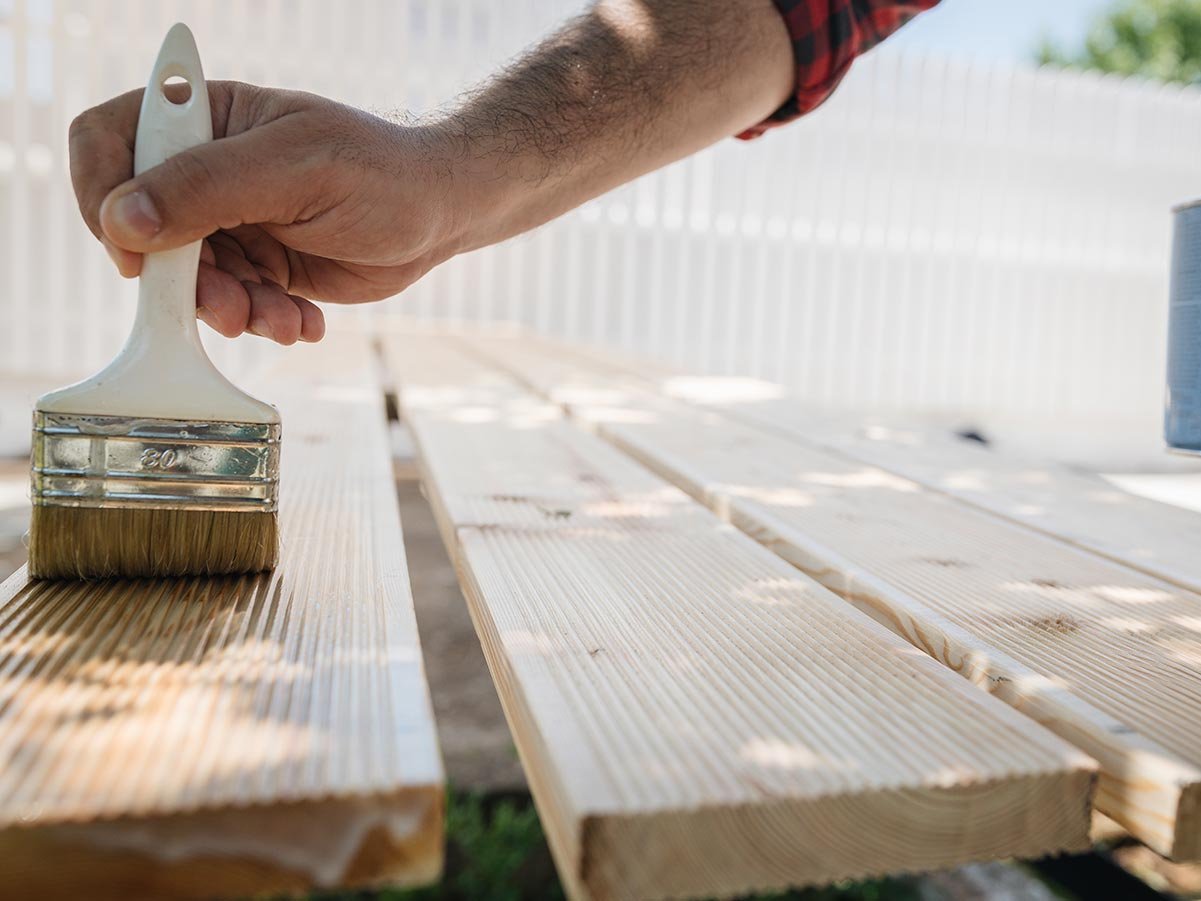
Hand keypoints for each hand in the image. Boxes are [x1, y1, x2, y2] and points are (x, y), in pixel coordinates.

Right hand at [69, 81, 464, 343]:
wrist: (438, 215)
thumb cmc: (379, 172)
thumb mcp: (296, 169)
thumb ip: (208, 187)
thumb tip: (122, 219)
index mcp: (203, 119)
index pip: (108, 142)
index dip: (103, 196)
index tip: (133, 250)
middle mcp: (205, 171)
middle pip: (141, 229)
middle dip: (183, 279)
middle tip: (229, 306)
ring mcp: (229, 222)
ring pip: (186, 279)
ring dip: (229, 309)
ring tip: (281, 317)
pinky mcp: (257, 266)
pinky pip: (231, 304)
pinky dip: (263, 321)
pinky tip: (303, 321)